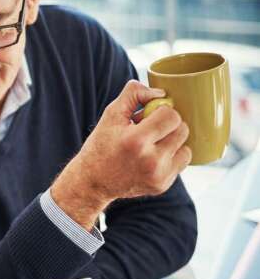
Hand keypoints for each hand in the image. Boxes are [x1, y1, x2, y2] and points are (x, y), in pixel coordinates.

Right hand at [50, 80, 191, 228]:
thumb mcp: (111, 115)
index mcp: (136, 141)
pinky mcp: (162, 185)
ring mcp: (158, 175)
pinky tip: (152, 157)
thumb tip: (161, 93)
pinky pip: (181, 162)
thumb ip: (134, 94)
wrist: (92, 182)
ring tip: (151, 144)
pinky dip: (171, 156)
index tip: (147, 116)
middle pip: (182, 129)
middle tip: (149, 128)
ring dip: (172, 141)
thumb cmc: (101, 145)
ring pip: (185, 146)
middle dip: (168, 124)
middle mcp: (150, 161)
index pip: (171, 115)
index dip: (161, 111)